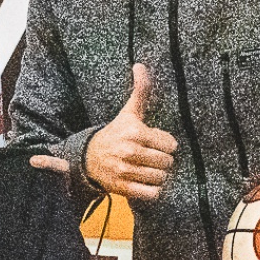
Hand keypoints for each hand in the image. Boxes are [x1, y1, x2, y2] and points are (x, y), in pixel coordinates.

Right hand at [81, 63, 177, 200]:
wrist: (89, 157)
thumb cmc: (116, 133)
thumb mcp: (129, 112)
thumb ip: (140, 90)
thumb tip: (140, 65)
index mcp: (135, 132)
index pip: (171, 144)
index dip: (166, 144)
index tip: (155, 143)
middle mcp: (130, 151)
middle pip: (168, 162)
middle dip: (162, 160)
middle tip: (151, 157)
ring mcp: (126, 171)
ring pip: (162, 178)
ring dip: (157, 175)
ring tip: (147, 169)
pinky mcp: (123, 189)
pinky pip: (153, 194)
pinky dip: (152, 190)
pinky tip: (144, 182)